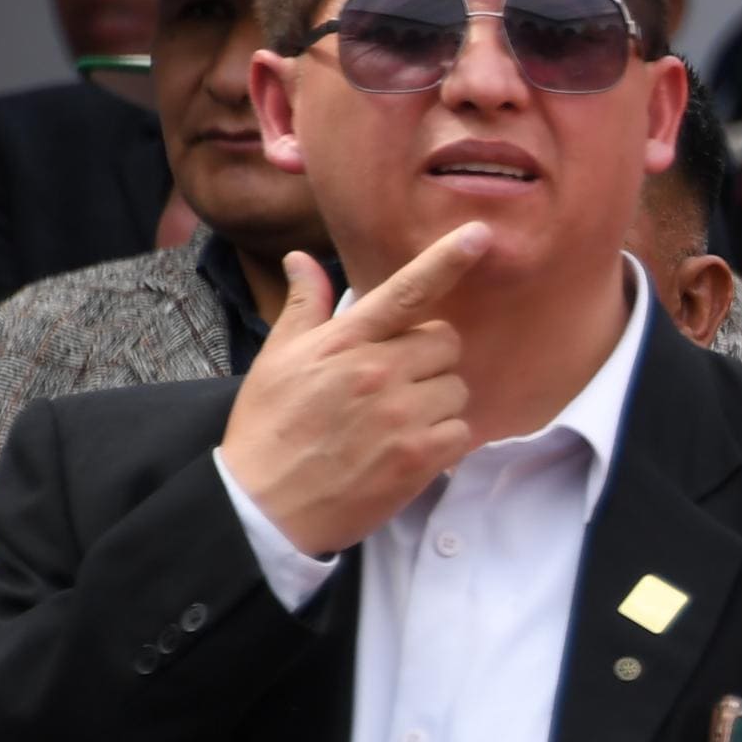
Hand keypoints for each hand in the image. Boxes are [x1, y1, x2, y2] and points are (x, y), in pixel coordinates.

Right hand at [216, 225, 485, 556]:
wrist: (263, 506)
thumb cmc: (269, 429)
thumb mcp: (277, 359)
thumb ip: (304, 307)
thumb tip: (301, 258)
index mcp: (344, 343)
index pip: (406, 291)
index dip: (446, 260)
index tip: (478, 235)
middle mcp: (377, 371)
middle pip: (444, 341)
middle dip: (427, 358)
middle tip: (394, 383)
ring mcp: (401, 415)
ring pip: (455, 388)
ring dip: (436, 402)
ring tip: (395, 421)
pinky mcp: (418, 457)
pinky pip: (462, 431)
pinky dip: (444, 440)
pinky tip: (408, 449)